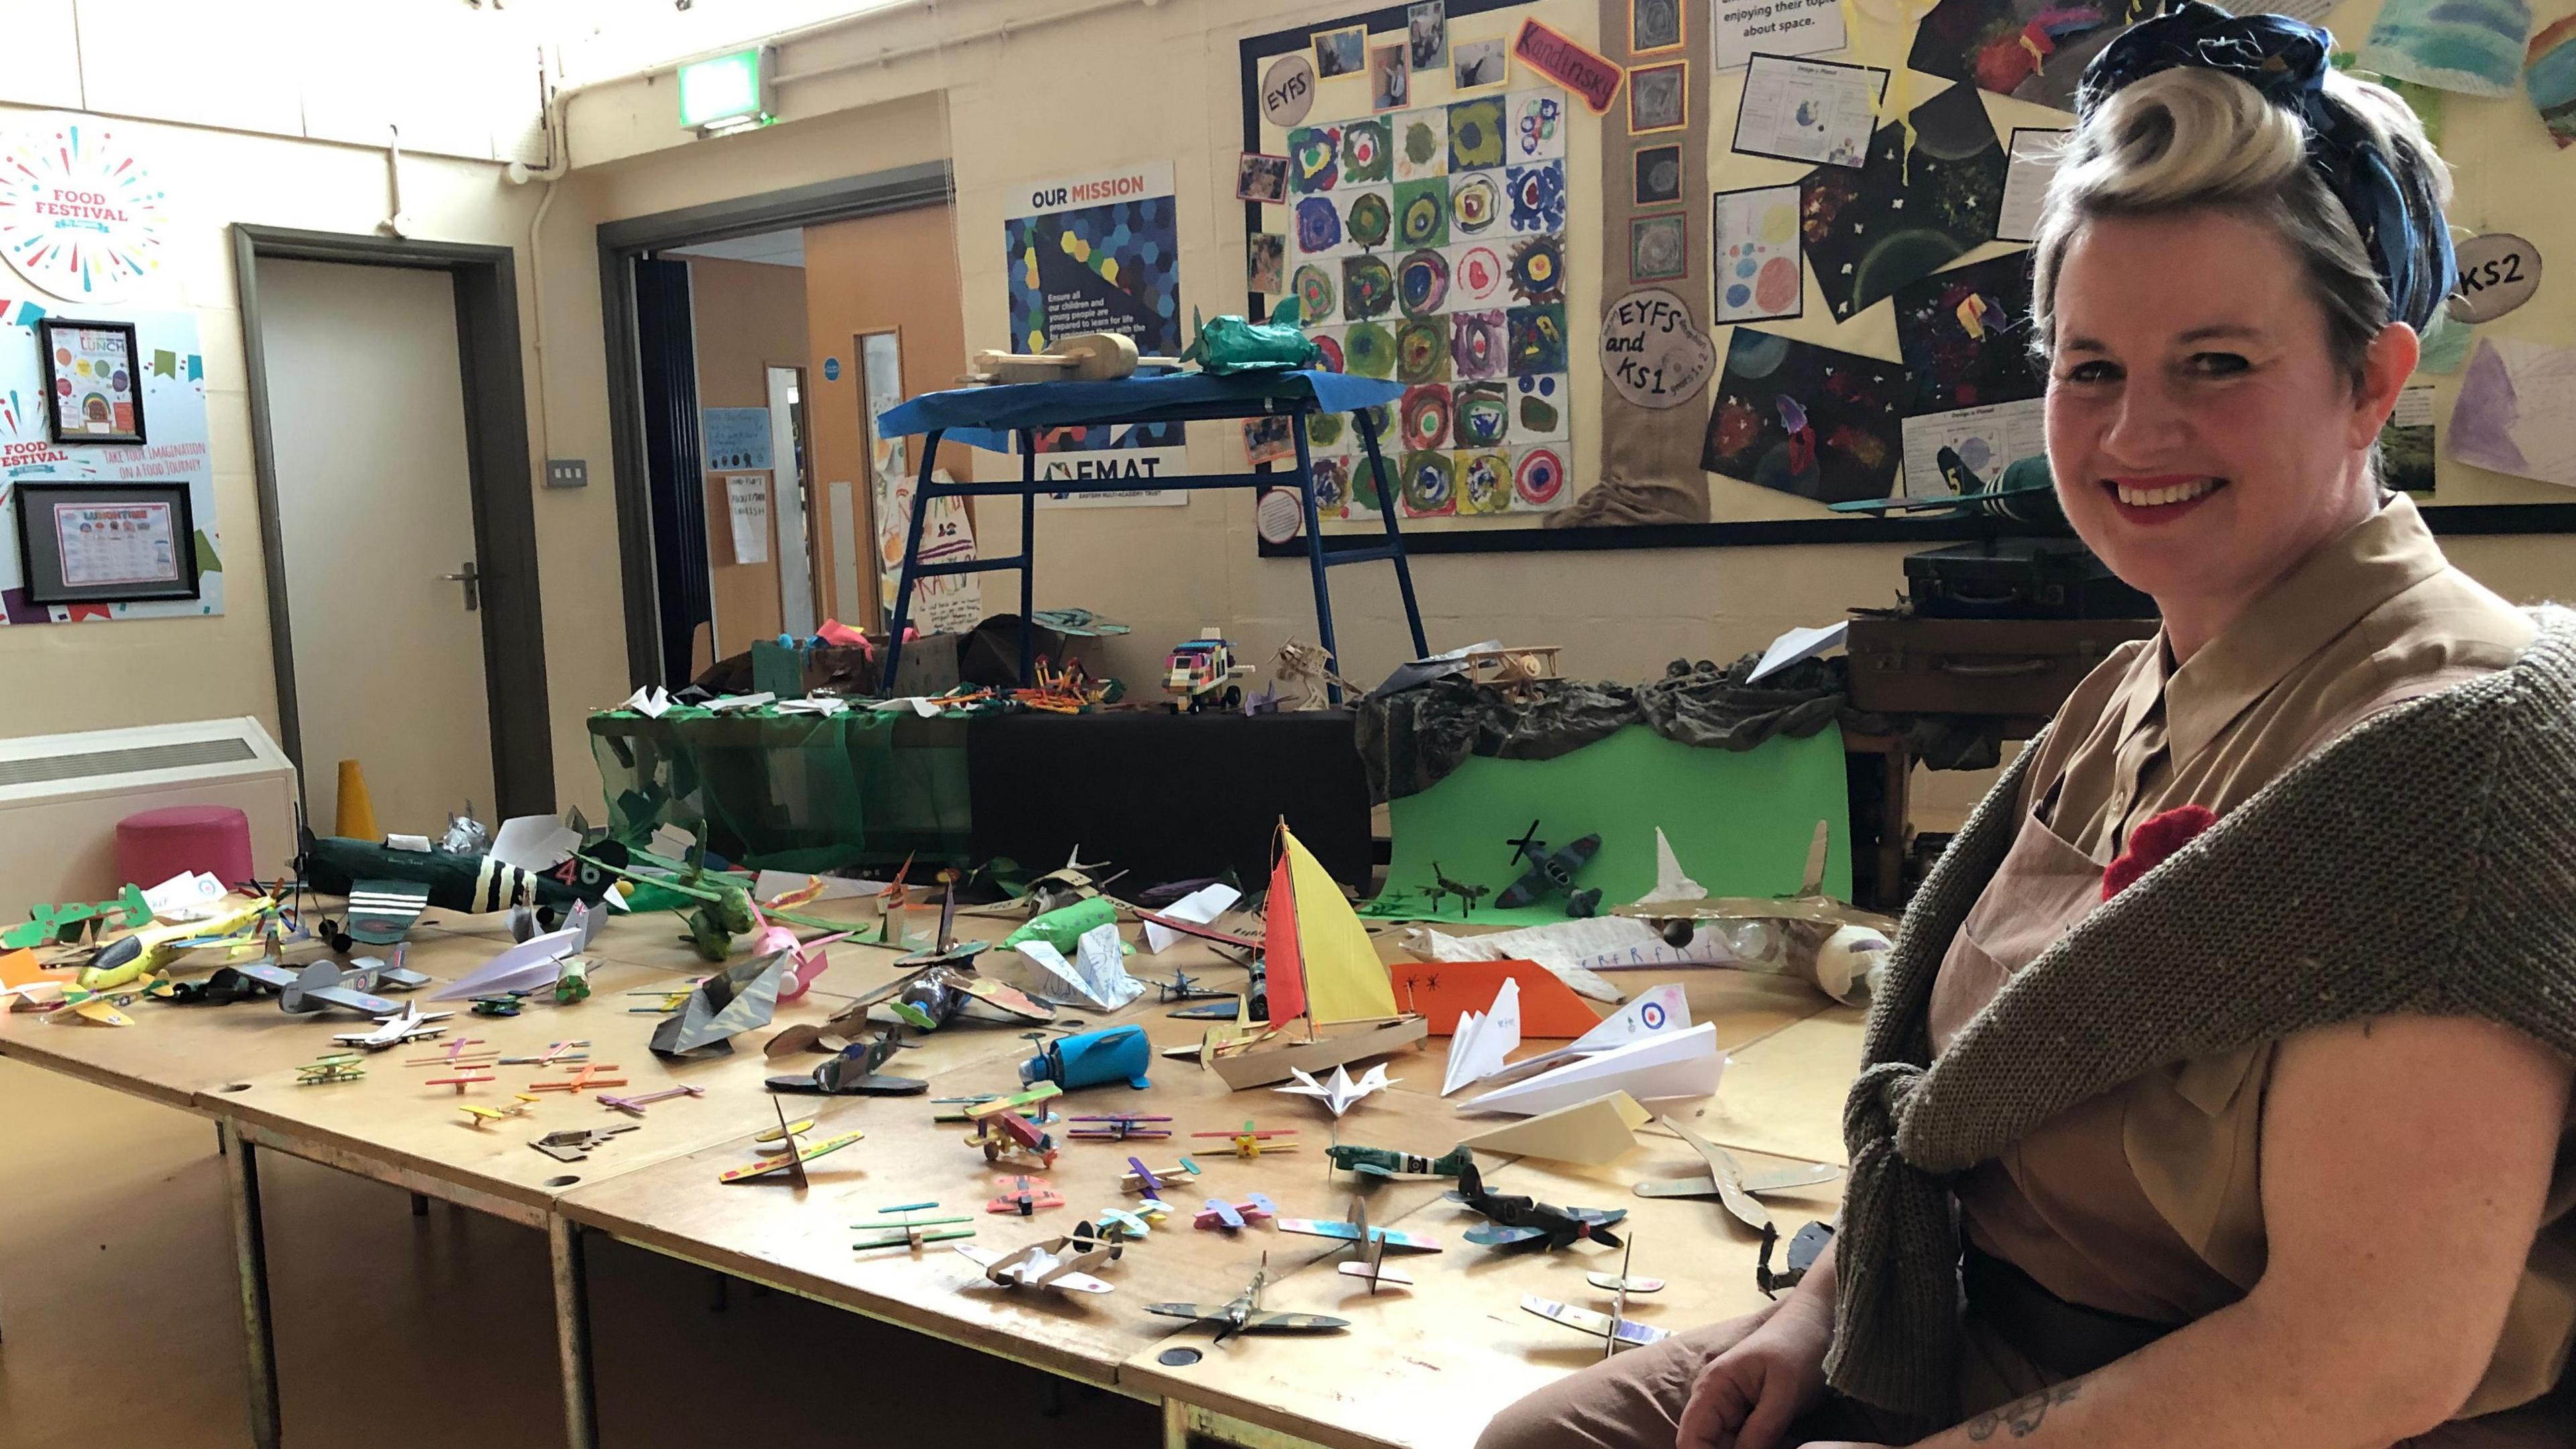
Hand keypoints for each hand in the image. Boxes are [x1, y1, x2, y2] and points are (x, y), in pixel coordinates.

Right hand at [1675, 1298, 1833, 1448]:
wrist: (1821, 1321)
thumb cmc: (1800, 1346)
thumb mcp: (1784, 1393)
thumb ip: (1760, 1431)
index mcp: (1713, 1389)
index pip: (1690, 1440)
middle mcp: (1716, 1400)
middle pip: (1712, 1447)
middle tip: (1779, 1446)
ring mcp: (1734, 1407)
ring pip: (1735, 1447)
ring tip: (1788, 1440)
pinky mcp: (1753, 1413)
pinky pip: (1753, 1442)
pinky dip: (1769, 1447)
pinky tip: (1790, 1440)